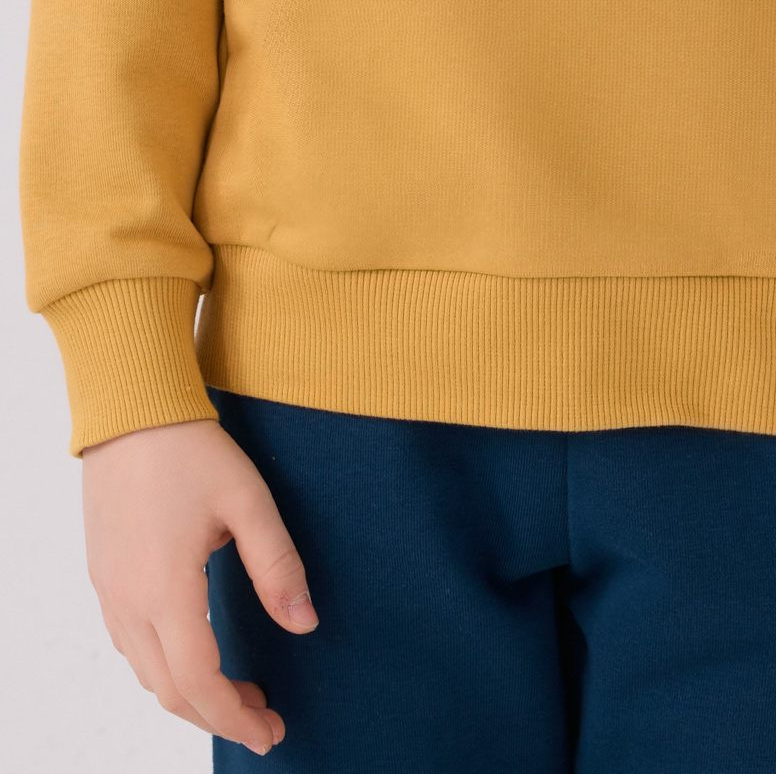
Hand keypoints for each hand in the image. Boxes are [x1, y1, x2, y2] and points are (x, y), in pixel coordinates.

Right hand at [81, 417, 318, 754]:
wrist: (131, 409)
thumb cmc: (191, 449)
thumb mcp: (248, 501)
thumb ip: (277, 566)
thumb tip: (305, 625)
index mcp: (164, 591)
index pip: (199, 684)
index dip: (235, 718)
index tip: (271, 732)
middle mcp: (128, 602)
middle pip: (170, 691)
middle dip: (218, 714)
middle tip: (265, 716)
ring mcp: (109, 590)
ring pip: (146, 672)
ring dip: (191, 693)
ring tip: (240, 689)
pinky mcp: (104, 574)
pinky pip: (129, 644)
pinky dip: (164, 666)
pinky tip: (196, 652)